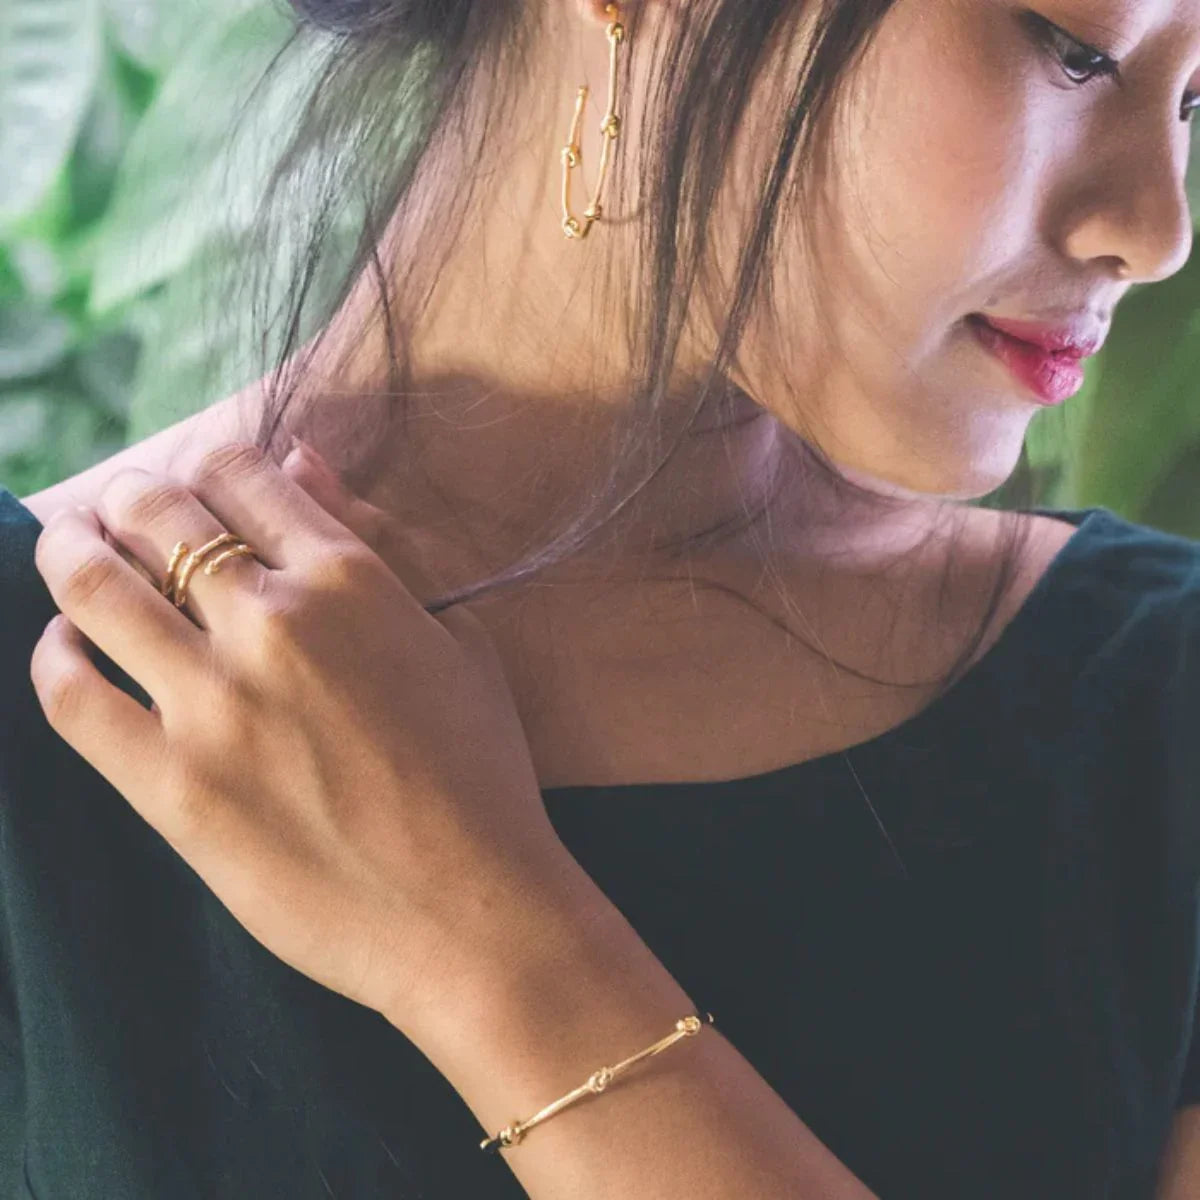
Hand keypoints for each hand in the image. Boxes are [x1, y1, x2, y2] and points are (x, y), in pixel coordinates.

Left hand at [28, 439, 592, 1052]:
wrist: (469, 910)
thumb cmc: (481, 772)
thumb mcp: (458, 637)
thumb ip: (384, 542)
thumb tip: (302, 464)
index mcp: (350, 581)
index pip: (240, 474)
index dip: (207, 464)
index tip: (195, 482)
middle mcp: (272, 626)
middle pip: (154, 516)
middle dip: (128, 495)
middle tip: (118, 507)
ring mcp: (212, 708)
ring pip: (95, 589)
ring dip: (69, 551)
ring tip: (70, 547)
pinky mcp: (171, 787)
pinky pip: (73, 697)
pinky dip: (55, 655)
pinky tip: (67, 647)